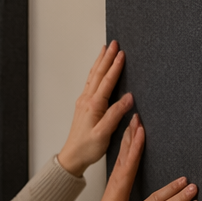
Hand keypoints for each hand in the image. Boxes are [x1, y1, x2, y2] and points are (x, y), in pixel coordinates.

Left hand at [56, 41, 133, 176]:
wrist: (72, 157)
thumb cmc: (87, 147)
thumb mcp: (104, 133)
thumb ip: (115, 114)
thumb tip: (128, 98)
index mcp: (93, 105)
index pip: (107, 81)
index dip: (115, 67)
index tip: (122, 53)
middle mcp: (87, 100)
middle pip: (98, 74)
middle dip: (107, 57)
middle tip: (114, 43)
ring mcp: (84, 102)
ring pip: (93, 77)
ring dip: (100, 62)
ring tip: (105, 49)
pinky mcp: (83, 106)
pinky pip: (90, 83)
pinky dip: (95, 72)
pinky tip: (97, 70)